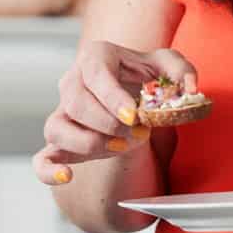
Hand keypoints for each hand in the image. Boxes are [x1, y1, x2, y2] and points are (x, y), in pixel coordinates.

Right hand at [33, 41, 197, 186]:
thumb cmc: (144, 76)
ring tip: (118, 148)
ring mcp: (62, 113)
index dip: (112, 97)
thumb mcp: (166, 66)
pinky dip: (48, 170)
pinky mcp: (59, 143)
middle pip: (75, 103)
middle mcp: (72, 82)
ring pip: (56, 128)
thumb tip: (190, 89)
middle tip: (137, 135)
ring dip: (88, 143)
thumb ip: (182, 72)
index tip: (132, 116)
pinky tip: (67, 176)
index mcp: (95, 57)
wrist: (127, 93)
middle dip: (107, 124)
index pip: (96, 74)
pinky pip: (41, 158)